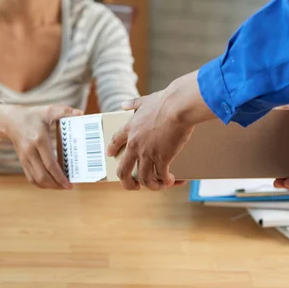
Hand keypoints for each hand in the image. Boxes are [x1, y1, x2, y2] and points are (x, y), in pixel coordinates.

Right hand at [0, 103, 82, 188]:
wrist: (10, 121)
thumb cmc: (32, 115)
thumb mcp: (48, 110)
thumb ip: (64, 111)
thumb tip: (81, 113)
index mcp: (39, 140)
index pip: (50, 164)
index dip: (60, 176)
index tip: (69, 183)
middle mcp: (30, 152)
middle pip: (43, 175)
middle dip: (56, 184)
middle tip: (68, 187)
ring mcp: (25, 158)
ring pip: (37, 179)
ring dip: (50, 186)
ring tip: (61, 187)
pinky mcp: (22, 162)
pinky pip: (31, 178)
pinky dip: (41, 184)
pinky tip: (51, 184)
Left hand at [106, 70, 215, 190]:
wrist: (178, 106)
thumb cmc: (165, 101)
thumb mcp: (144, 101)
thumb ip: (133, 104)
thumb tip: (124, 104)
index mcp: (130, 129)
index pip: (115, 142)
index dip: (111, 150)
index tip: (110, 155)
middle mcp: (135, 144)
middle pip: (123, 171)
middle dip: (127, 183)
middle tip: (133, 186)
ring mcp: (147, 153)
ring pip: (144, 178)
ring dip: (151, 186)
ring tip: (158, 186)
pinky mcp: (162, 158)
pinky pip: (161, 176)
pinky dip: (166, 181)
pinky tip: (172, 180)